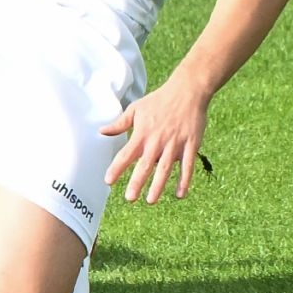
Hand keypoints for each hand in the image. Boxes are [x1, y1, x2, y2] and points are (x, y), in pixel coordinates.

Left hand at [100, 76, 209, 203]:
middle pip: (145, 165)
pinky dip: (184, 181)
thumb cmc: (159, 100)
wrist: (187, 91)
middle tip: (129, 198)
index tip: (108, 181)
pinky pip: (187, 166)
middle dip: (137, 182)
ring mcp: (175, 144)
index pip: (126, 154)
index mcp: (142, 133)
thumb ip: (120, 123)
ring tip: (150, 200)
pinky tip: (179, 194)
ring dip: (158, 186)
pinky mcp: (191, 145)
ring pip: (165, 169)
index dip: (116, 168)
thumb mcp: (136, 108)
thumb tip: (101, 131)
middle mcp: (157, 141)